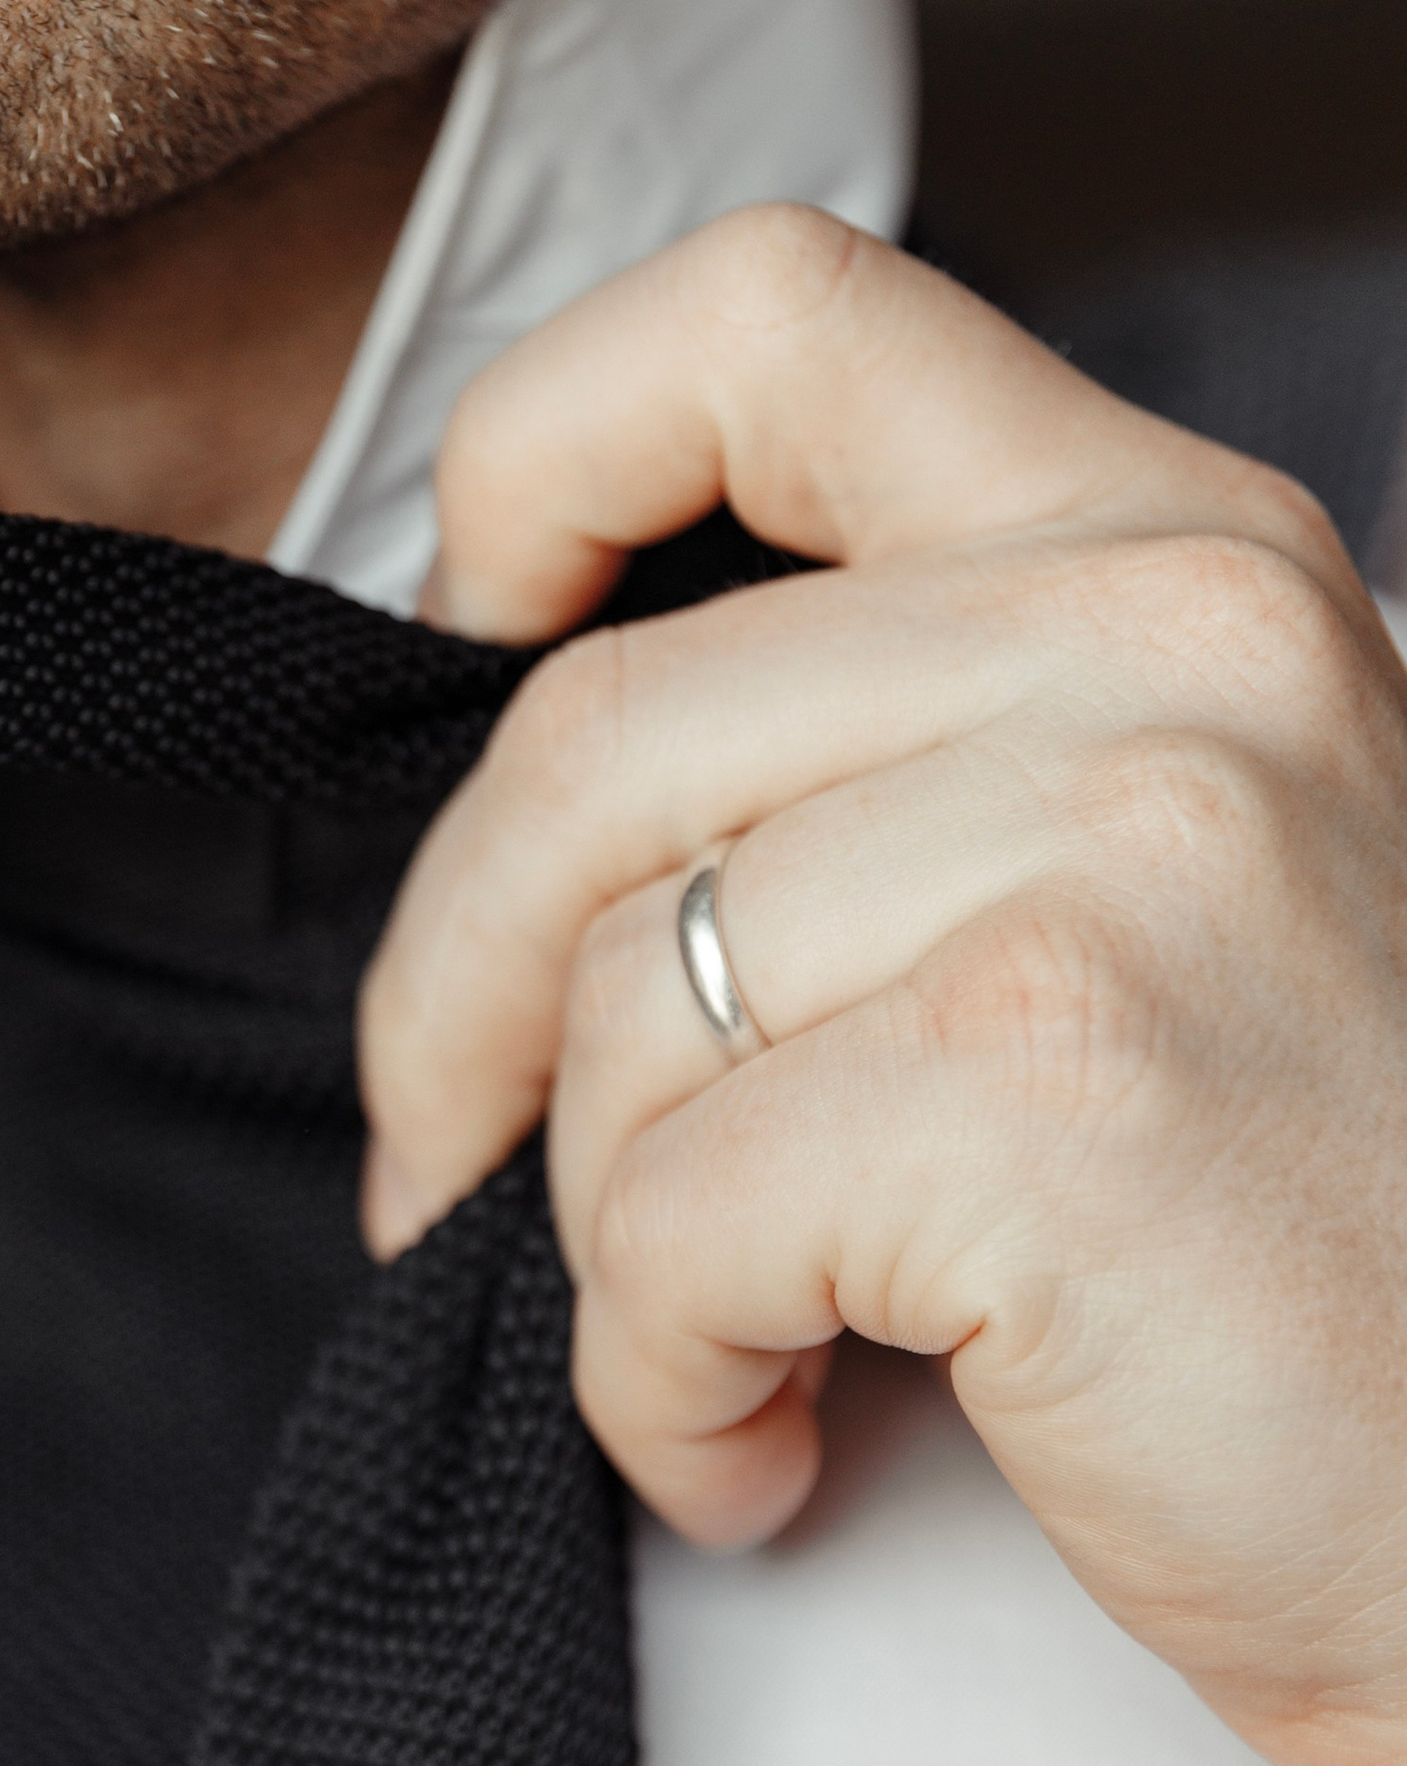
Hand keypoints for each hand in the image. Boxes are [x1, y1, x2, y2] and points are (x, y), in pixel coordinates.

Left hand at [359, 207, 1406, 1765]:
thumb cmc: (1347, 1252)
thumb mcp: (1178, 885)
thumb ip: (923, 761)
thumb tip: (542, 834)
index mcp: (1179, 551)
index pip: (773, 317)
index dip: (539, 452)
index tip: (475, 629)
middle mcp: (1164, 642)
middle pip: (591, 738)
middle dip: (457, 990)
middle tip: (448, 1160)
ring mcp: (1118, 847)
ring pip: (624, 1006)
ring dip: (601, 1239)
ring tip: (728, 1356)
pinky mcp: (1048, 1080)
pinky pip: (666, 1223)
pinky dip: (658, 1380)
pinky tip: (762, 1449)